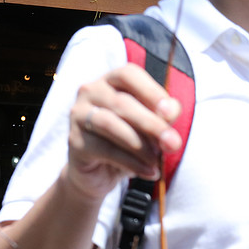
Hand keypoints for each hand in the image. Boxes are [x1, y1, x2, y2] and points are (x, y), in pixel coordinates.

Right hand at [66, 64, 183, 201]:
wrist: (100, 173)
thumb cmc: (128, 143)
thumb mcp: (149, 128)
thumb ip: (161, 116)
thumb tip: (171, 112)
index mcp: (111, 81)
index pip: (128, 74)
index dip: (151, 91)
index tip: (171, 113)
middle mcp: (90, 92)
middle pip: (122, 102)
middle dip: (152, 125)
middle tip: (173, 144)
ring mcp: (78, 115)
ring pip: (111, 124)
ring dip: (140, 145)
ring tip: (157, 161)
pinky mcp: (75, 141)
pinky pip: (105, 150)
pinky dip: (131, 163)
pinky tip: (149, 172)